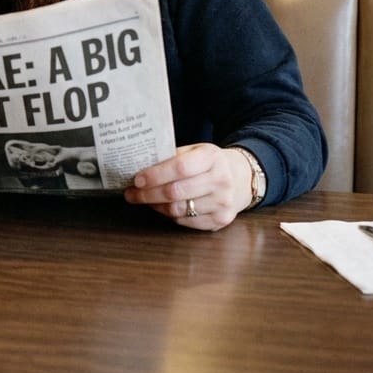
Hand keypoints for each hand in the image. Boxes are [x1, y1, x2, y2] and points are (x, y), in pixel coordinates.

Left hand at [124, 143, 252, 230]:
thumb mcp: (196, 150)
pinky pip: (187, 222)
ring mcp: (223, 203)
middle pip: (176, 192)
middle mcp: (220, 181)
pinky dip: (170, 216)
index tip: (137, 180)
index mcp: (211, 158)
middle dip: (148, 194)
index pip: (179, 167)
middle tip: (131, 194)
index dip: (155, 175)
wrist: (241, 178)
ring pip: (179, 209)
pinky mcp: (221, 220)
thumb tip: (140, 166)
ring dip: (156, 206)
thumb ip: (173, 157)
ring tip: (144, 200)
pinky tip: (162, 208)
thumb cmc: (210, 163)